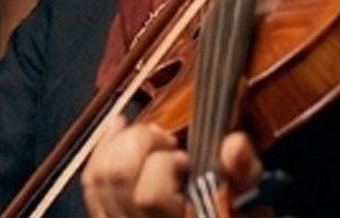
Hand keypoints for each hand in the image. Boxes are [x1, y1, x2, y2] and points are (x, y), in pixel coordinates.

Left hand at [81, 113, 261, 217]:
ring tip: (148, 136)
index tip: (185, 158)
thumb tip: (233, 143)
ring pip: (97, 177)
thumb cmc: (230, 217)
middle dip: (139, 143)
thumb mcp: (248, 207)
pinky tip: (119, 129)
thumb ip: (243, 174)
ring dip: (119, 142)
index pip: (149, 196)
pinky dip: (103, 150)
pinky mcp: (105, 217)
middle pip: (116, 177)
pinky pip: (90, 183)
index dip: (165, 165)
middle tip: (165, 140)